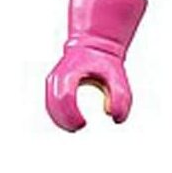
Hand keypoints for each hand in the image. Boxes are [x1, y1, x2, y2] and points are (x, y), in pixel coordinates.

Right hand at [45, 0, 146, 131]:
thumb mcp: (118, 77)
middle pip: (53, 105)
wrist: (93, 45)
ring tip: (77, 126)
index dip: (71, 114)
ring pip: (50, 107)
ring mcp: (52, 82)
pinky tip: (72, 122)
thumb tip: (115, 117)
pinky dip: (60, 117)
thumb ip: (121, 97)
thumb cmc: (105, 61)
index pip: (64, 98)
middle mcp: (57, 77)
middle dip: (65, 121)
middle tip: (81, 127)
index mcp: (70, 72)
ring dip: (61, 121)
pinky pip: (52, 106)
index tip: (84, 123)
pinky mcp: (53, 87)